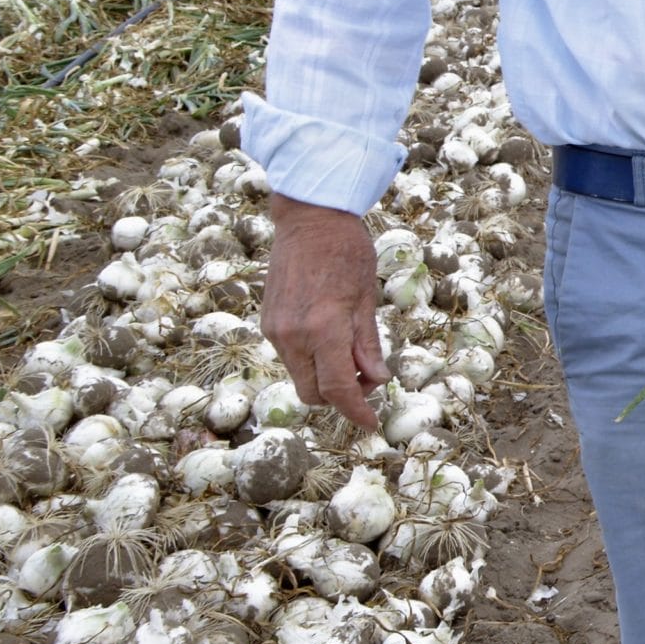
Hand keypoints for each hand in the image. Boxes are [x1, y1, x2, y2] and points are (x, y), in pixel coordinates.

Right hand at [261, 198, 388, 429]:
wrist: (309, 220)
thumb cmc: (347, 252)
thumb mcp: (367, 299)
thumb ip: (367, 344)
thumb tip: (376, 380)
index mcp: (323, 330)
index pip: (338, 389)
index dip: (356, 411)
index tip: (371, 423)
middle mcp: (292, 336)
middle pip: (313, 393)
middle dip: (340, 397)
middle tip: (367, 378)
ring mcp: (275, 331)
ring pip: (300, 377)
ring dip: (325, 377)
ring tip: (351, 352)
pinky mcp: (268, 323)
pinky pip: (290, 356)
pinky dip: (311, 359)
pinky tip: (329, 337)